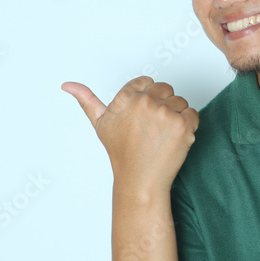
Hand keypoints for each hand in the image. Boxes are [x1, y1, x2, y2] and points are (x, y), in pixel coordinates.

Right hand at [61, 76, 198, 190]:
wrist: (140, 179)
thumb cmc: (121, 152)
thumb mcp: (100, 124)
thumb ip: (86, 100)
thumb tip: (67, 85)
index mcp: (126, 97)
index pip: (147, 81)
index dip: (148, 98)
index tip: (144, 115)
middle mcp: (144, 102)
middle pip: (166, 89)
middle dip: (163, 105)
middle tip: (152, 128)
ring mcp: (164, 113)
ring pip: (180, 101)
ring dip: (176, 116)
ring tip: (161, 135)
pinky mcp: (182, 124)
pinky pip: (192, 114)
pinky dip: (188, 126)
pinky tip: (174, 138)